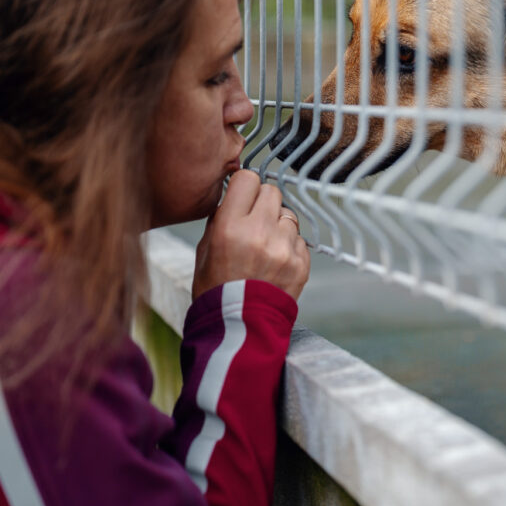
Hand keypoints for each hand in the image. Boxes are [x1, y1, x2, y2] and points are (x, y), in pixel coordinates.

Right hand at [192, 170, 309, 303]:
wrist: (239, 327)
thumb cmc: (217, 290)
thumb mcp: (205, 250)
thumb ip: (221, 219)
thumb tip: (235, 197)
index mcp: (231, 227)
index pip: (248, 179)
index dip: (244, 186)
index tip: (243, 195)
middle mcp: (261, 233)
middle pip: (272, 192)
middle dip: (263, 202)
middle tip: (255, 220)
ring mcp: (284, 248)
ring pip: (288, 215)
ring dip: (278, 225)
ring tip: (264, 248)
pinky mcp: (301, 263)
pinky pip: (299, 239)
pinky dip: (289, 247)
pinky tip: (275, 263)